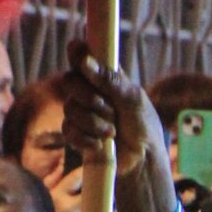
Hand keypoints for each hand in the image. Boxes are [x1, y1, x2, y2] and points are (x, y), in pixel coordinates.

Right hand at [62, 41, 176, 211]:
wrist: (141, 160)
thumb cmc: (143, 126)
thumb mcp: (132, 99)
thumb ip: (110, 80)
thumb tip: (85, 61)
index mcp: (104, 75)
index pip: (83, 55)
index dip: (78, 53)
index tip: (77, 51)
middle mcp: (89, 90)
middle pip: (69, 81)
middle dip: (90, 98)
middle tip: (110, 109)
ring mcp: (80, 112)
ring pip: (70, 109)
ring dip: (94, 123)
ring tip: (112, 132)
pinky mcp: (75, 134)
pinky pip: (68, 131)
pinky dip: (86, 139)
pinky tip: (101, 144)